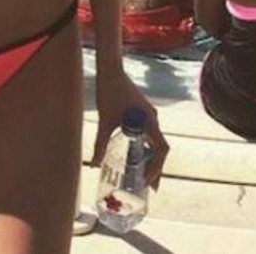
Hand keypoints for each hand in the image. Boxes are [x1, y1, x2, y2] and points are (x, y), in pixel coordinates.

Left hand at [91, 68, 168, 190]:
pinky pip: (148, 132)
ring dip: (150, 158)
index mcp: (149, 121)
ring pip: (154, 141)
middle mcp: (152, 118)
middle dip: (155, 168)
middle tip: (148, 187)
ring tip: (142, 175)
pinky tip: (134, 154)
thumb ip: (100, 144)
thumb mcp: (104, 121)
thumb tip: (94, 165)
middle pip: (160, 148)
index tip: (147, 181)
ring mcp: (148, 114)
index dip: (157, 168)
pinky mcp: (142, 110)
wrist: (110, 68)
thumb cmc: (109, 91)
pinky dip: (145, 146)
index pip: (162, 150)